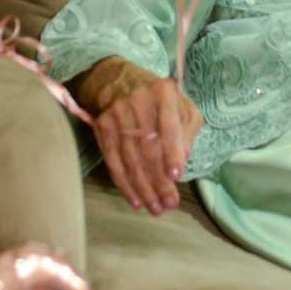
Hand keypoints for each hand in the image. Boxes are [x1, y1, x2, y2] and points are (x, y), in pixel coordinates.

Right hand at [73, 56, 202, 215]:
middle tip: (169, 204)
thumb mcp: (181, 104)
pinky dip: (124, 183)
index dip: (172, 150)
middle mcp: (138, 101)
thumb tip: (182, 158)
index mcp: (164, 92)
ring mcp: (117, 114)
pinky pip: (113, 161)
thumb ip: (187, 129)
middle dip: (159, 180)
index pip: (168, 124)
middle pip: (148, 147)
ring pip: (130, 158)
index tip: (176, 175)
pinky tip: (136, 199)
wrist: (120, 81)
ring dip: (143, 187)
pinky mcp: (102, 127)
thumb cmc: (159, 98)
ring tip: (155, 208)